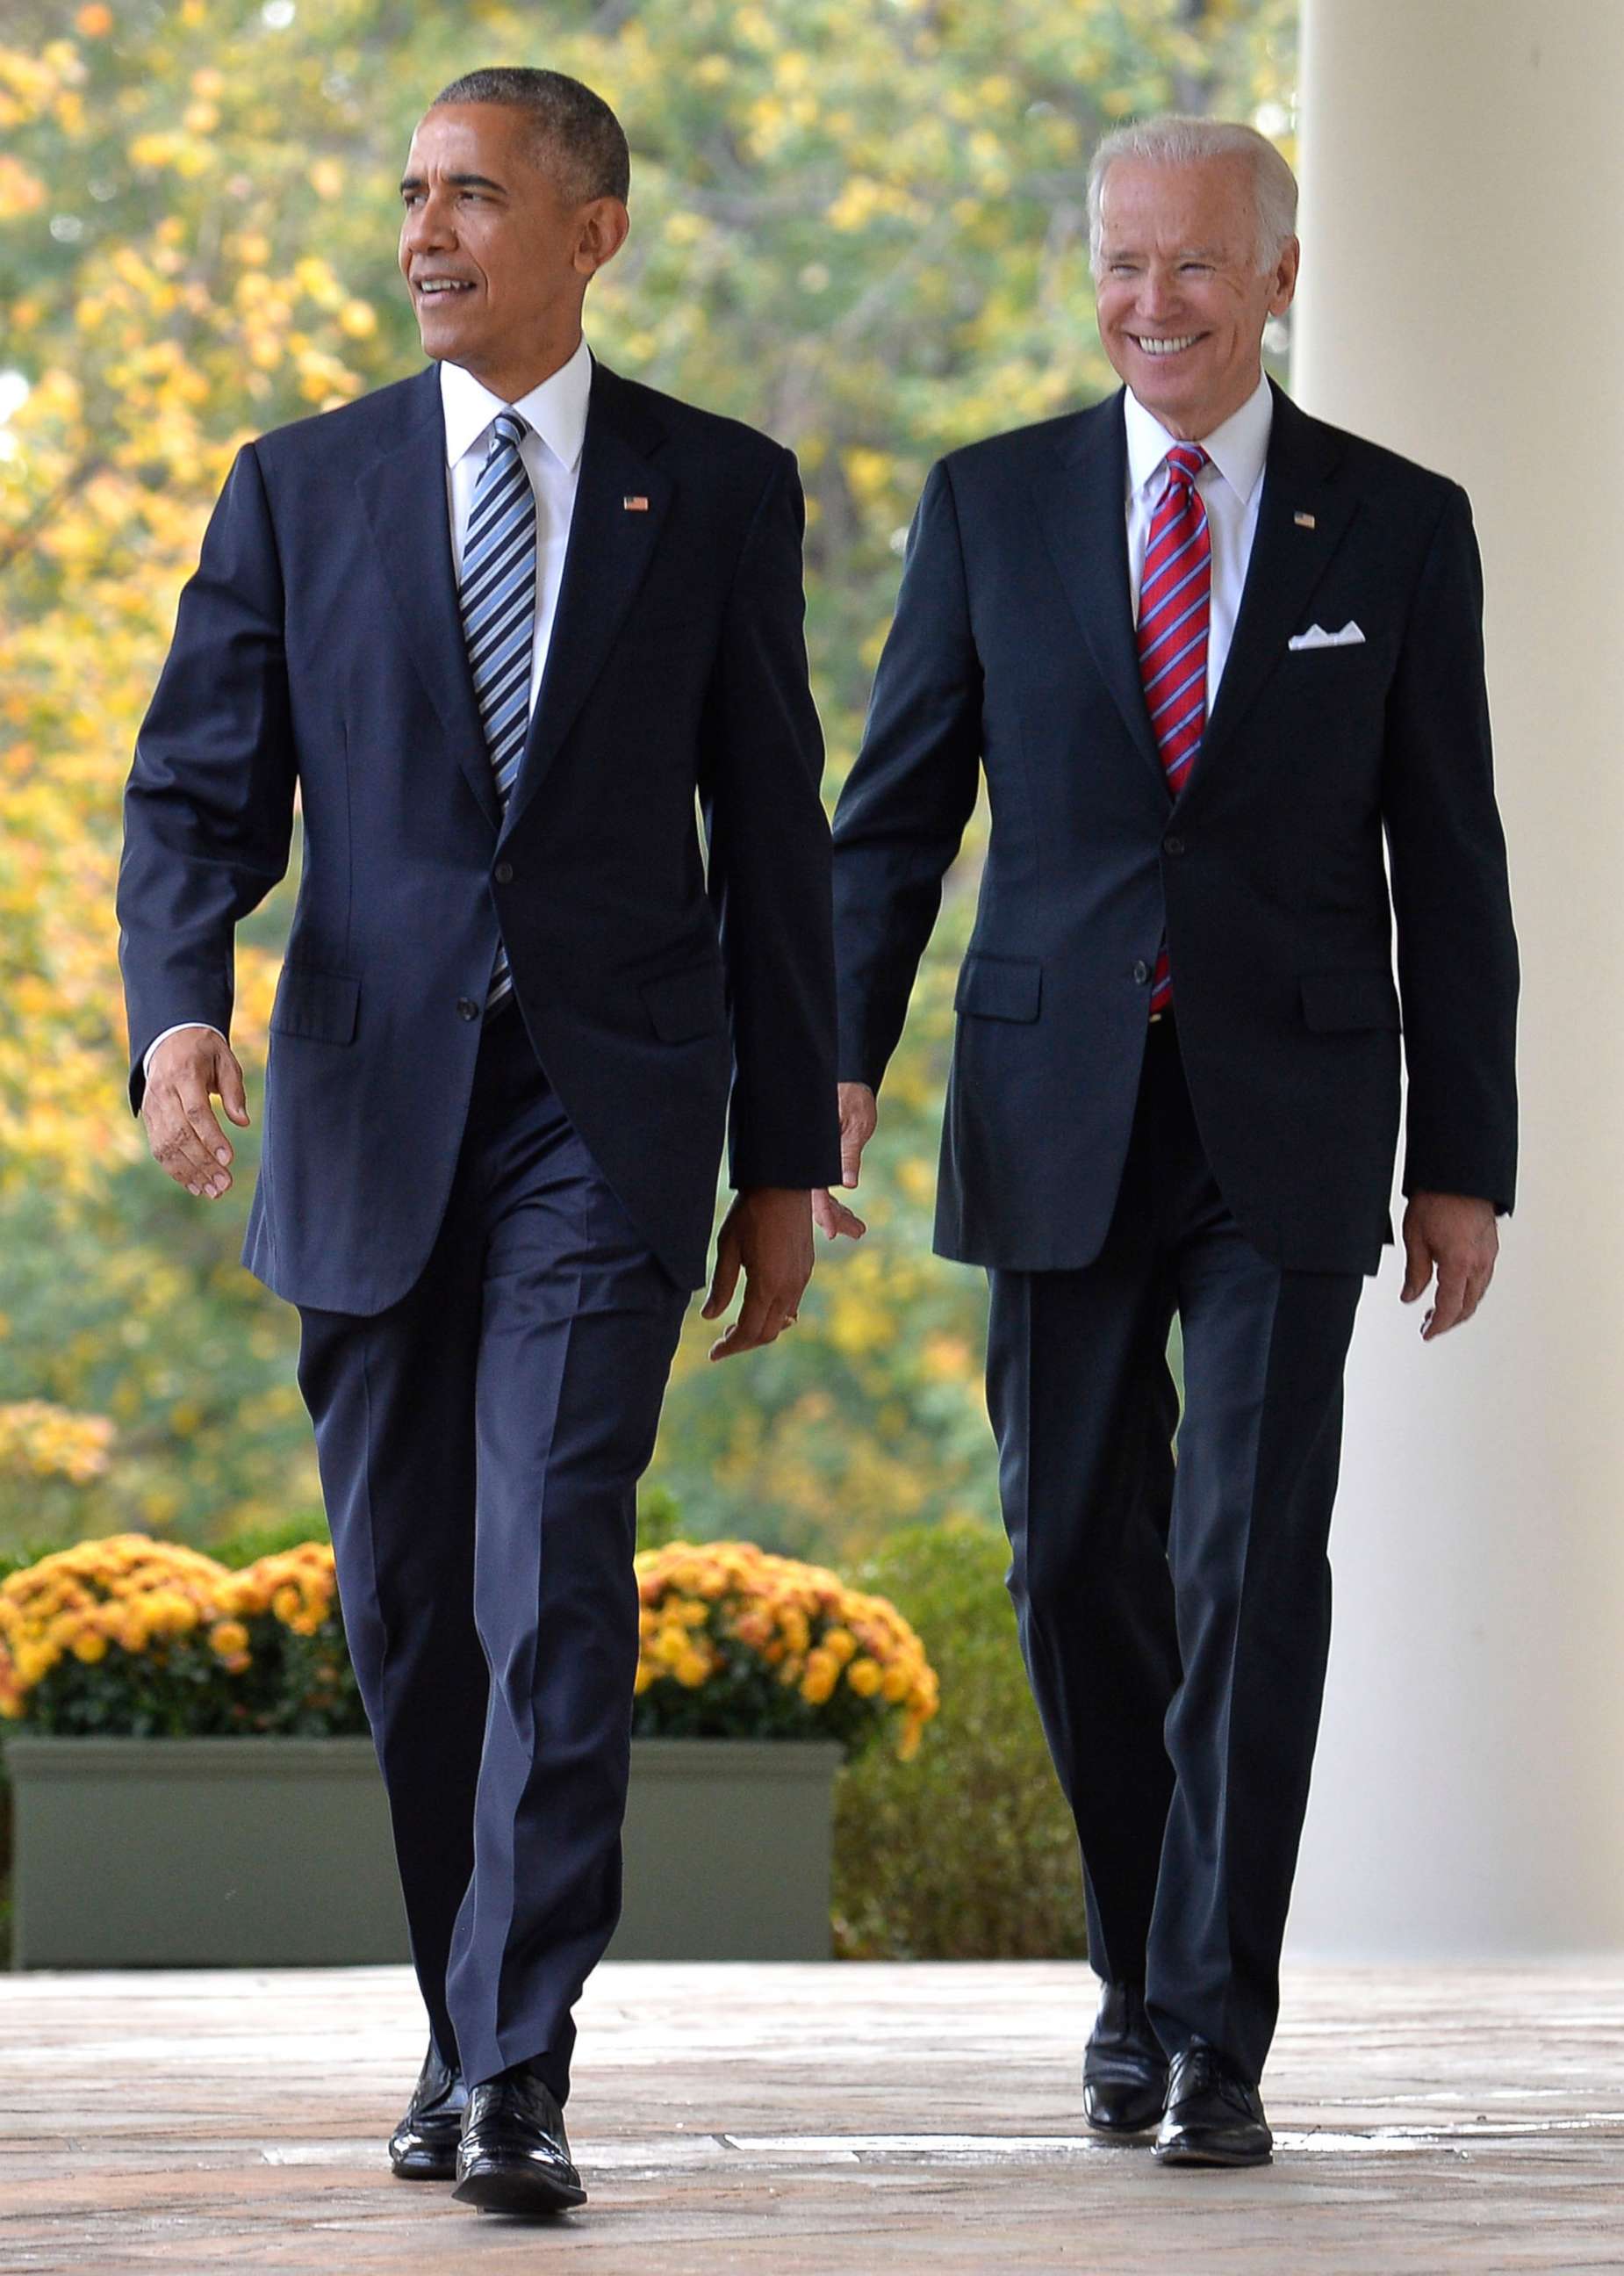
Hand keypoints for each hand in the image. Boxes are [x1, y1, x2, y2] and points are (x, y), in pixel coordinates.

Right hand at [142, 1027, 249, 1200]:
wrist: (168, 1039)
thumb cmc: (204, 1050)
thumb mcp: (225, 1059)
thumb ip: (234, 1089)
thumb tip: (243, 1122)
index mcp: (183, 1074)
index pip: (195, 1111)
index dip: (211, 1137)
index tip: (229, 1159)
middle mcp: (162, 1093)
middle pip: (180, 1134)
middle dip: (202, 1163)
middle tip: (225, 1184)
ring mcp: (152, 1107)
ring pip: (166, 1146)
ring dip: (189, 1173)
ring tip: (213, 1191)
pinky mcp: (148, 1119)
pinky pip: (159, 1149)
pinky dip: (176, 1170)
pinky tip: (194, 1185)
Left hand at [701, 1187, 814, 1360]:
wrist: (784, 1184)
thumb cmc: (750, 1213)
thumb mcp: (727, 1248)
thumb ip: (720, 1286)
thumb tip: (709, 1317)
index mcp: (767, 1285)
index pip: (748, 1331)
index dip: (730, 1347)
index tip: (713, 1354)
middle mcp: (789, 1287)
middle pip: (767, 1333)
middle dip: (743, 1342)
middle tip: (721, 1342)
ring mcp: (801, 1279)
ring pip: (781, 1321)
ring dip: (759, 1329)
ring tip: (735, 1325)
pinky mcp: (806, 1269)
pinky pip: (791, 1304)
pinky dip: (774, 1315)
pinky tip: (758, 1306)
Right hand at [811, 1082, 876, 1241]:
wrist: (853, 1083)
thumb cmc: (854, 1099)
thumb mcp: (856, 1126)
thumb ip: (849, 1155)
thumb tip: (848, 1185)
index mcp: (814, 1151)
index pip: (815, 1189)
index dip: (823, 1213)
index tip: (832, 1232)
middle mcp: (810, 1159)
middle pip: (816, 1198)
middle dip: (836, 1218)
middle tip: (858, 1232)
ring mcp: (814, 1162)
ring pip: (820, 1196)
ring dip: (837, 1214)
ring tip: (859, 1229)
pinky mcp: (822, 1162)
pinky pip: (824, 1187)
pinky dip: (836, 1202)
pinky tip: (849, 1214)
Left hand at [1401, 1191, 1498, 1339]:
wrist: (1459, 1174)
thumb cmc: (1436, 1200)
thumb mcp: (1415, 1237)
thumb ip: (1415, 1273)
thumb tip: (1410, 1297)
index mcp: (1459, 1263)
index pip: (1451, 1307)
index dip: (1438, 1325)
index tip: (1426, 1333)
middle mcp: (1479, 1263)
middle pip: (1468, 1306)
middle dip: (1449, 1321)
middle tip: (1428, 1326)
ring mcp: (1489, 1255)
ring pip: (1479, 1293)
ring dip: (1461, 1307)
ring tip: (1439, 1310)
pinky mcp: (1491, 1246)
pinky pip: (1483, 1278)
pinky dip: (1470, 1291)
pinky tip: (1455, 1288)